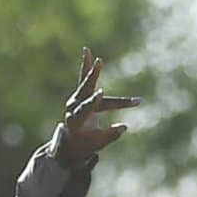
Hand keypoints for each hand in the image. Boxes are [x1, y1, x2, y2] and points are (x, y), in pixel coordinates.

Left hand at [54, 49, 139, 167]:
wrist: (72, 143)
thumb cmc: (86, 144)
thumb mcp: (98, 144)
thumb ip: (110, 135)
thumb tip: (124, 126)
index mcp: (76, 120)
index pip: (86, 109)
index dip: (93, 101)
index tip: (100, 92)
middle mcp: (74, 107)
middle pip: (85, 91)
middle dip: (93, 78)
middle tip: (98, 65)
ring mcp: (76, 99)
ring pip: (85, 82)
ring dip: (90, 69)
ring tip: (93, 54)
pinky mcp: (80, 95)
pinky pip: (84, 79)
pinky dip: (86, 66)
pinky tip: (87, 52)